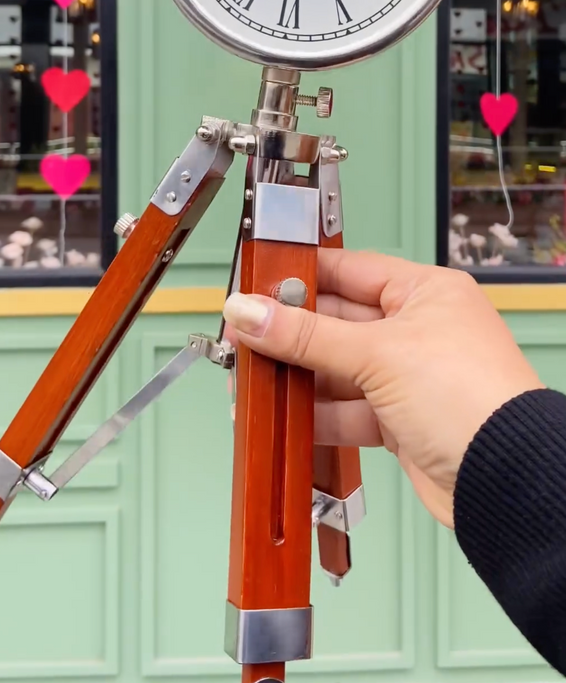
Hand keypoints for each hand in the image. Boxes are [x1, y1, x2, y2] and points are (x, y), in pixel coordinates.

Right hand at [223, 250, 542, 527]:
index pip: (350, 271)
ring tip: (256, 381)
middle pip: (338, 322)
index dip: (302, 278)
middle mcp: (419, 331)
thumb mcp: (377, 354)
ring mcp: (410, 378)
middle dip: (291, 333)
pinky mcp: (402, 423)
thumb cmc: (474, 399)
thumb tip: (251, 311)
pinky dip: (318, 417)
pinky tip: (287, 418)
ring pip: (339, 370)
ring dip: (299, 379)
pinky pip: (348, 412)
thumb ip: (306, 335)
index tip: (257, 285)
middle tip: (246, 336)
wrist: (505, 481)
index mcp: (425, 293)